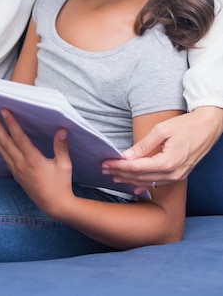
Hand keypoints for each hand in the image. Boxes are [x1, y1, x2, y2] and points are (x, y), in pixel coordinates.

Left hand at [0, 109, 73, 216]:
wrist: (54, 206)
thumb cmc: (61, 184)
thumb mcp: (64, 165)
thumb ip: (61, 146)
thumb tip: (62, 129)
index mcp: (33, 160)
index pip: (19, 138)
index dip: (11, 123)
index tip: (4, 111)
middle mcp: (21, 164)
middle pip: (4, 142)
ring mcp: (16, 170)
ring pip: (1, 149)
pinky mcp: (15, 174)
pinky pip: (3, 156)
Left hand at [102, 107, 222, 193]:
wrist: (207, 127)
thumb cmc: (186, 126)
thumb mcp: (162, 130)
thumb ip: (144, 145)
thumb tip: (127, 156)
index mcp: (167, 162)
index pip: (136, 167)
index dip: (119, 166)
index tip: (106, 163)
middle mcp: (173, 173)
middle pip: (140, 177)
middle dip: (121, 173)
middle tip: (105, 169)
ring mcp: (177, 176)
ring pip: (149, 182)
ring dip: (130, 180)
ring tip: (115, 177)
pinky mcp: (179, 175)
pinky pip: (159, 183)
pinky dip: (145, 185)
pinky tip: (135, 187)